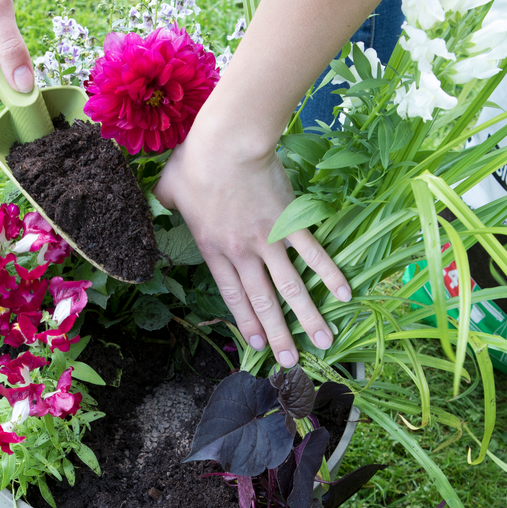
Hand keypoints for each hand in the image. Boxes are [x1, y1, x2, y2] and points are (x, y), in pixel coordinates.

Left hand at [155, 112, 351, 368]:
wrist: (228, 144)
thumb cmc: (196, 162)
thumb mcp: (170, 188)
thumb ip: (168, 201)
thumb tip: (162, 199)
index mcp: (214, 250)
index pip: (233, 296)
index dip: (247, 322)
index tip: (259, 345)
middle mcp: (243, 253)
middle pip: (264, 303)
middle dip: (280, 336)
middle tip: (291, 363)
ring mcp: (270, 240)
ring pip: (292, 288)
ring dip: (309, 318)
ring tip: (325, 342)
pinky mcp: (292, 222)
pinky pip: (315, 254)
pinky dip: (330, 275)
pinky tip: (344, 296)